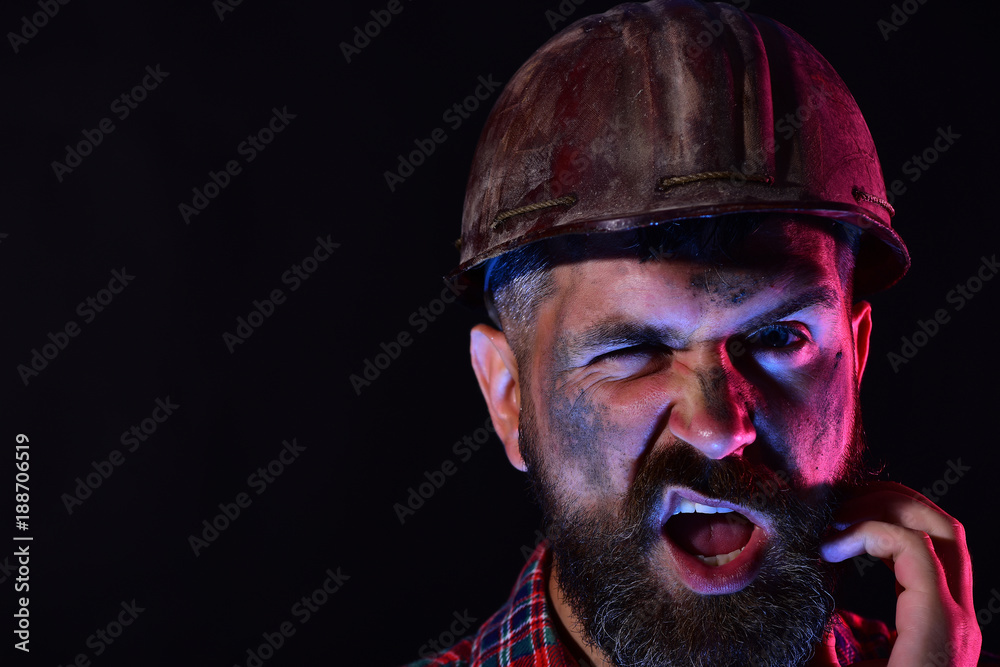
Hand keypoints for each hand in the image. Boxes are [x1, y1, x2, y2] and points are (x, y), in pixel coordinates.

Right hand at [819, 481, 981, 665]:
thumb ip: (816, 632)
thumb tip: (801, 579)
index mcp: (936, 636)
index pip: (916, 550)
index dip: (867, 532)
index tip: (824, 548)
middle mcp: (957, 621)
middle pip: (943, 529)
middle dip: (886, 505)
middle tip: (835, 514)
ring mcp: (957, 619)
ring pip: (945, 536)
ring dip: (894, 515)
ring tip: (842, 520)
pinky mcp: (947, 621)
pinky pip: (934, 557)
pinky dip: (896, 538)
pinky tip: (854, 546)